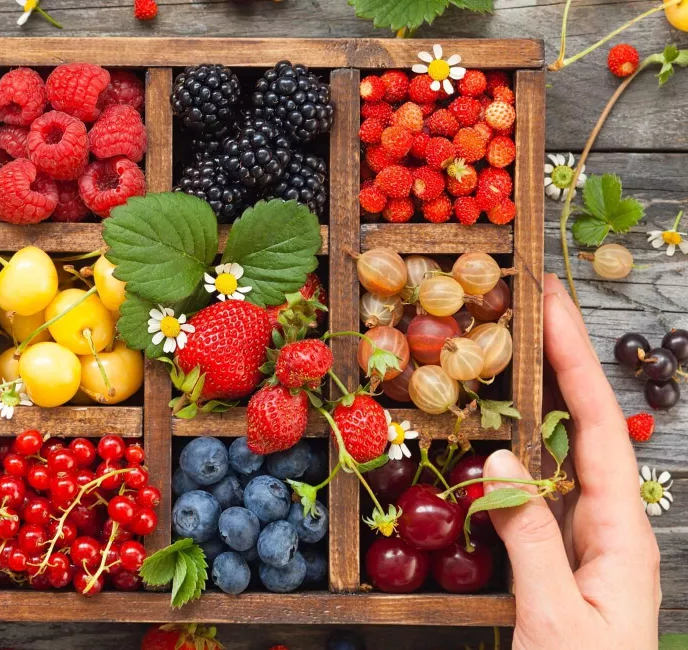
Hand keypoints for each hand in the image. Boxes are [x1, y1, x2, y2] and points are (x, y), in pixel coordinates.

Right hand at [484, 274, 659, 647]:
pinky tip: (483, 447)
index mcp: (620, 535)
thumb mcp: (553, 618)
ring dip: (527, 407)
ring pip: (552, 462)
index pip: (592, 429)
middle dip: (555, 366)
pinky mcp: (554, 568)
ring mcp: (580, 548)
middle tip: (523, 309)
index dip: (572, 362)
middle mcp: (606, 531)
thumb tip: (500, 459)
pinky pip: (529, 501)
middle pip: (578, 431)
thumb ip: (527, 535)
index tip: (548, 306)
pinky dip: (506, 463)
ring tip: (497, 360)